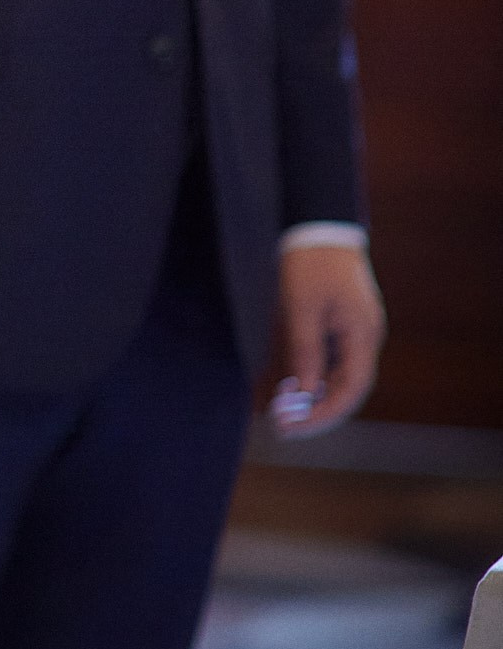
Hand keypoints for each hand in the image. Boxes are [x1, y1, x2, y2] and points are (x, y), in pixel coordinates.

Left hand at [271, 244, 385, 437]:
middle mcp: (365, 335)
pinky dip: (314, 375)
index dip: (322, 413)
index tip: (291, 427)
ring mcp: (356, 328)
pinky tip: (291, 385)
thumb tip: (304, 395)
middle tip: (282, 427)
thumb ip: (305, 351)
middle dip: (317, 411)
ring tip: (282, 411)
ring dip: (314, 396)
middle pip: (347, 387)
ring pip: (340, 375)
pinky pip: (333, 358)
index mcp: (362, 333)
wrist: (319, 221)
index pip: (350, 389)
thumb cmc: (309, 261)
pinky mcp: (343, 321)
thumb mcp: (302, 306)